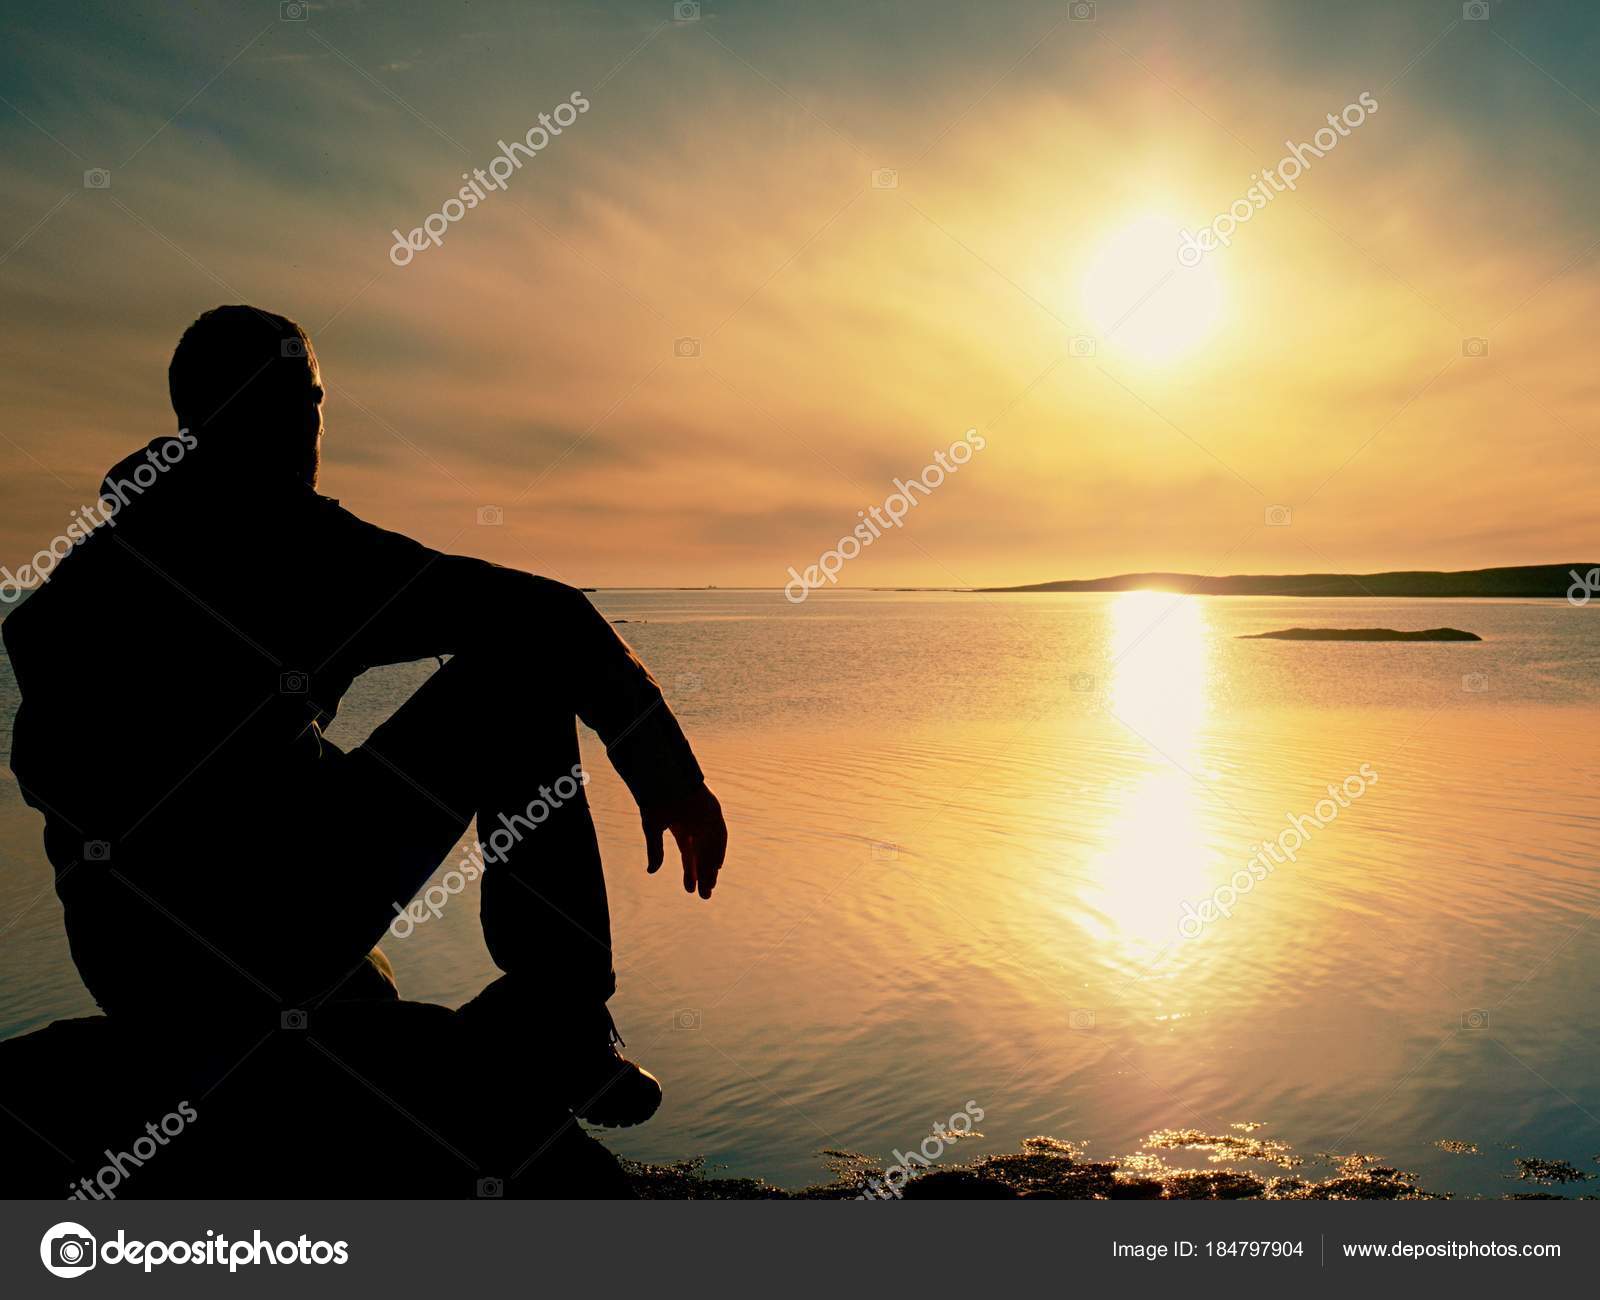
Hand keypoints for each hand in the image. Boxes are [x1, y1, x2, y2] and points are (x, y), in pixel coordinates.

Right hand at [642, 781, 726, 898]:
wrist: (663, 775)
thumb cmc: (655, 798)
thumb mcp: (652, 828)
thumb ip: (655, 850)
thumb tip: (651, 872)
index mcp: (681, 829)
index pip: (689, 857)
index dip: (690, 873)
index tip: (690, 890)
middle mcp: (696, 827)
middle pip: (702, 857)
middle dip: (703, 876)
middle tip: (705, 896)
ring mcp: (706, 819)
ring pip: (711, 848)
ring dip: (711, 867)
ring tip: (710, 886)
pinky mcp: (713, 811)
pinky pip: (720, 833)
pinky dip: (718, 849)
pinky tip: (717, 865)